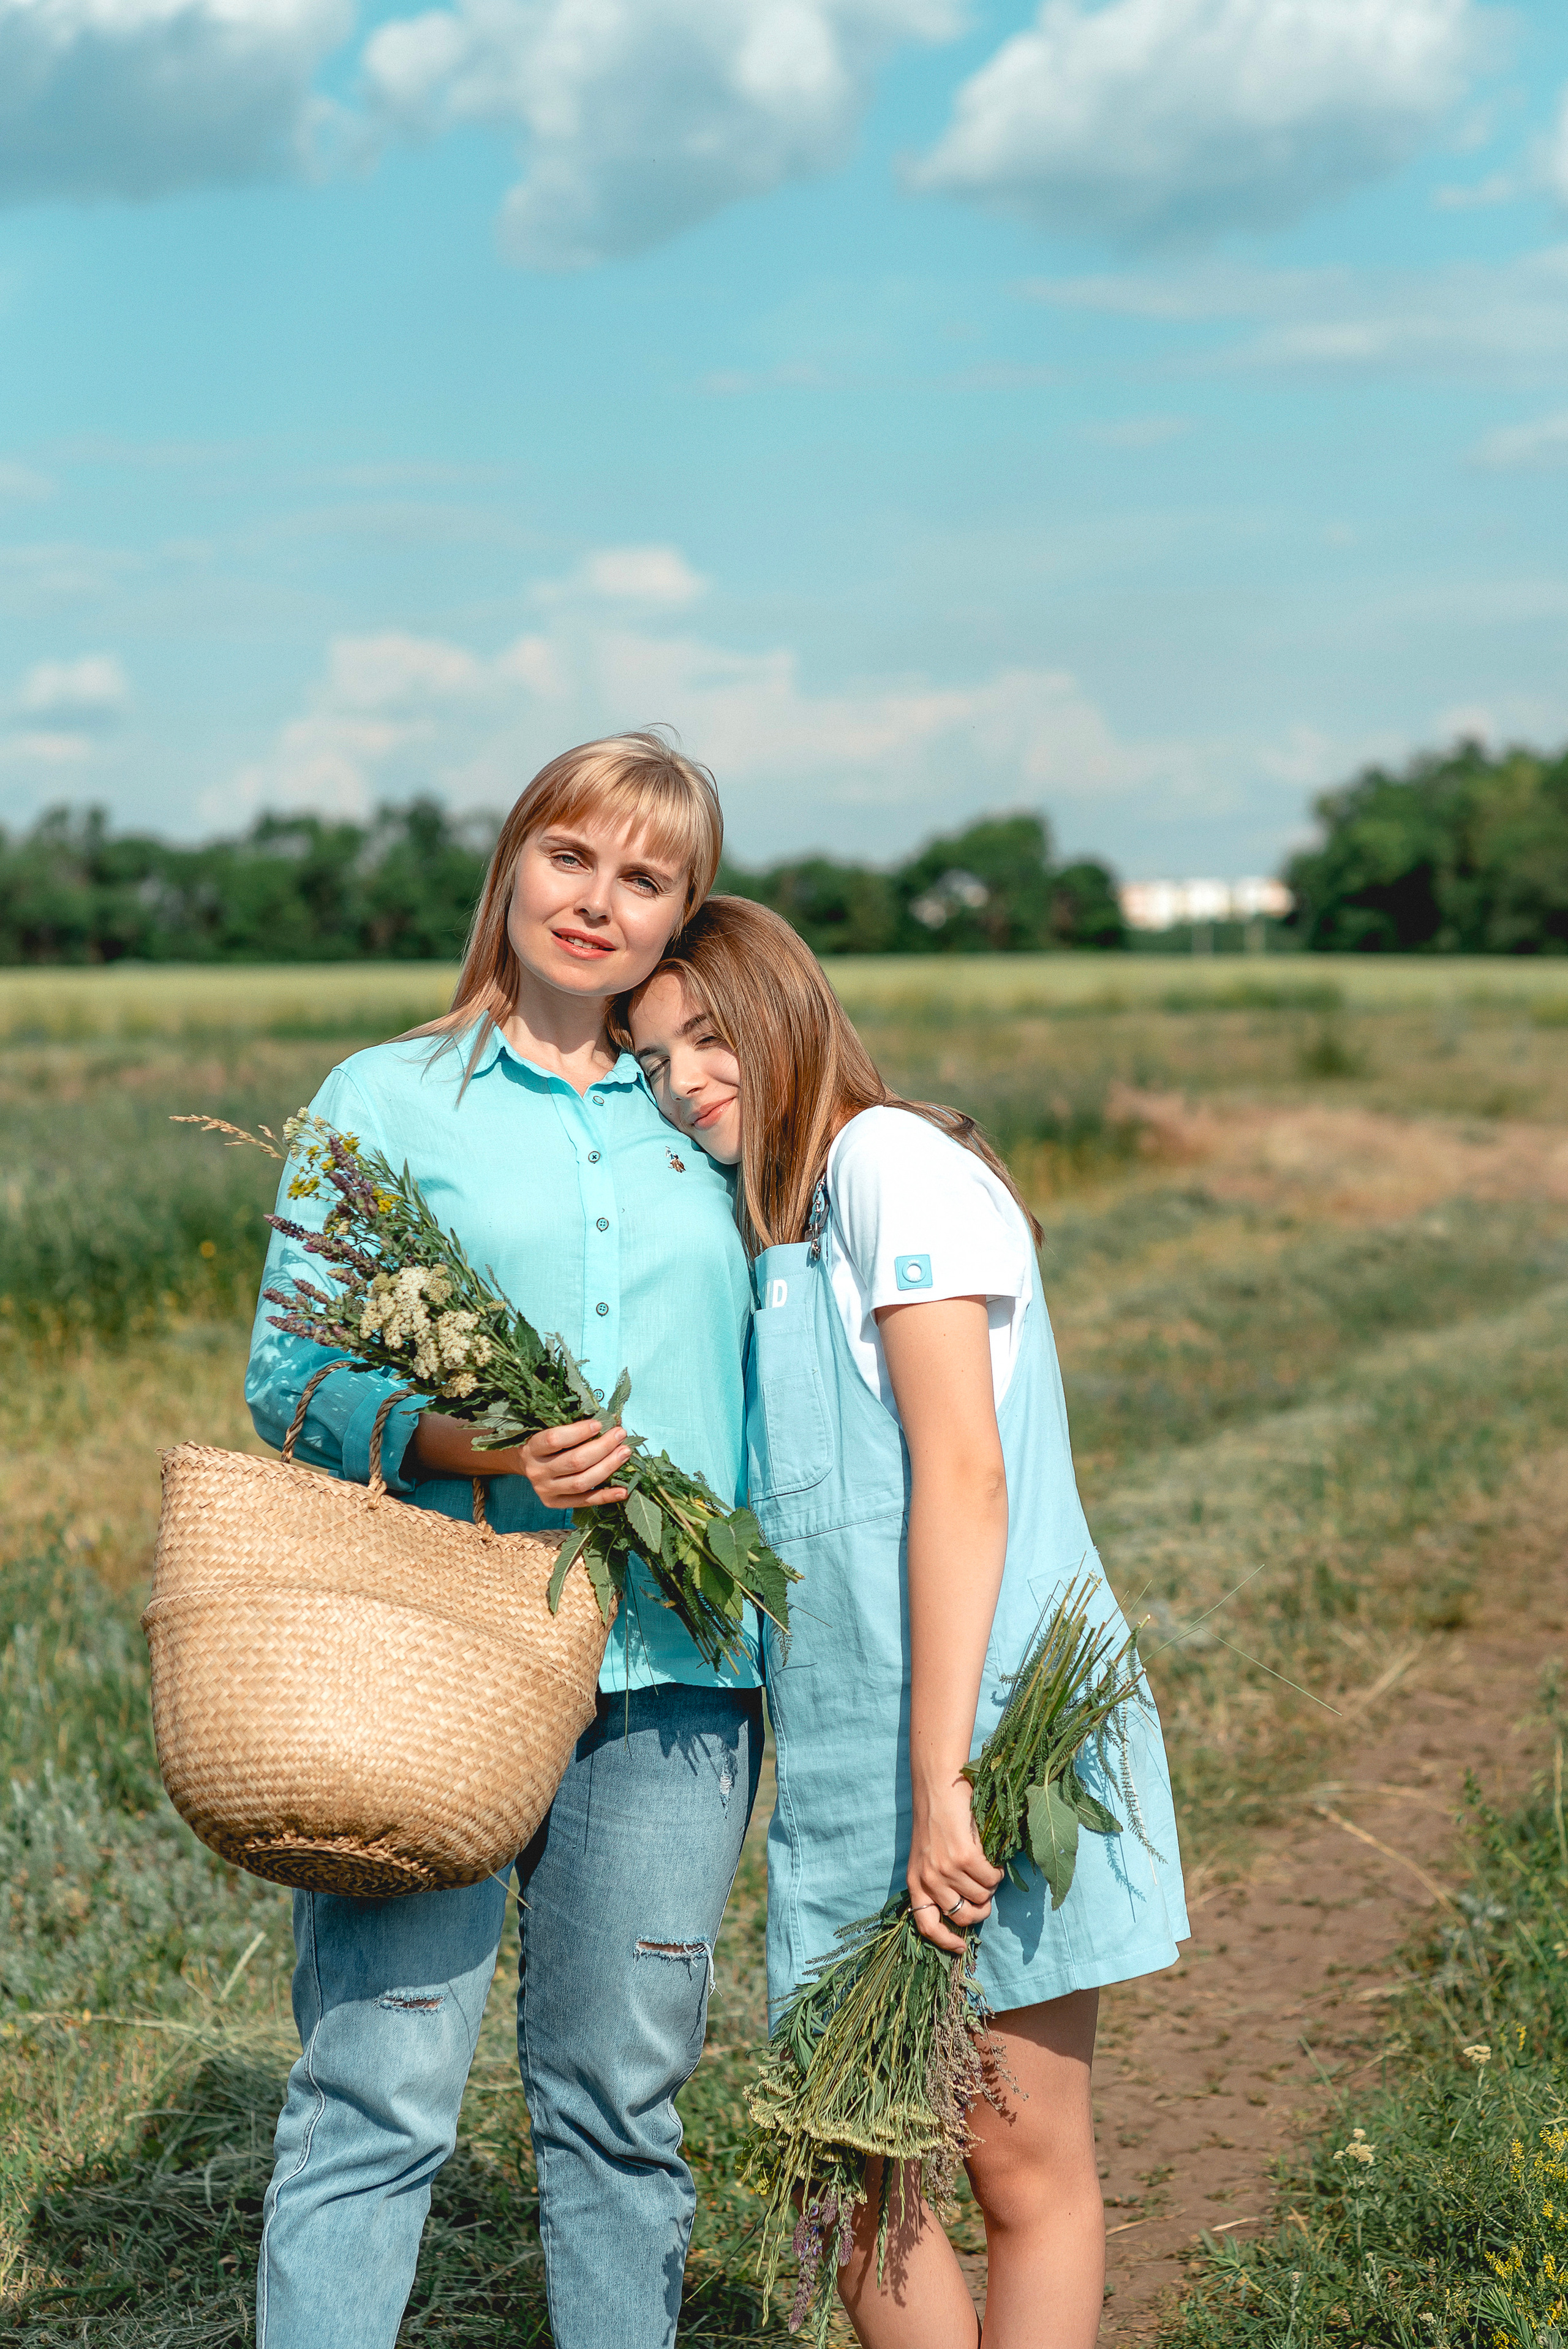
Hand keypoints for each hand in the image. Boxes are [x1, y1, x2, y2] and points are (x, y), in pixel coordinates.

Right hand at [520, 1418, 631, 1509]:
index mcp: (532, 1448)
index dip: (579, 1432)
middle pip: (574, 1462)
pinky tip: (623, 1490)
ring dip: (607, 1467)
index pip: (555, 1440)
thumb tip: (611, 1421)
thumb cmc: (545, 1443)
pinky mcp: (554, 1503)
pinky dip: (605, 1496)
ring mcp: (545, 1490)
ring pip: (581, 1483)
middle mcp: (536, 1471)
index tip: (599, 1424)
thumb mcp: (550, 1430)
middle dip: (602, 1448)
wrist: (526, 1465)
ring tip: (624, 1454)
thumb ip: (574, 1427)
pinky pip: (584, 1501)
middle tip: (620, 1435)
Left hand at [907, 1774, 1003, 1953]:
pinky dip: (997, 1870)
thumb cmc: (936, 1817)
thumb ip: (939, 1881)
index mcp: (915, 1881)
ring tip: (986, 1866)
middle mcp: (929, 1879)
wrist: (938, 1784)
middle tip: (985, 1892)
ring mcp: (946, 1869)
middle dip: (981, 1908)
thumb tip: (967, 1908)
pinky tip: (992, 1857)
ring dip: (990, 1885)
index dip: (945, 1941)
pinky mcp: (964, 1856)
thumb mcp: (927, 1854)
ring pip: (982, 1896)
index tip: (961, 1948)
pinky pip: (992, 1878)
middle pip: (964, 1916)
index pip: (926, 1925)